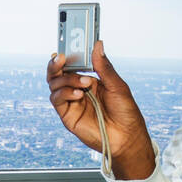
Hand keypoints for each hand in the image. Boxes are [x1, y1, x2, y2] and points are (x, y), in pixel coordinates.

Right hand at [46, 40, 155, 178]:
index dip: (67, 55)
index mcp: (90, 80)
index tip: (67, 45)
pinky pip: (56, 100)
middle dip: (56, 64)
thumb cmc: (126, 112)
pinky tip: (78, 94)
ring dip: (66, 79)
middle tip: (62, 57)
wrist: (126, 137)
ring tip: (84, 83)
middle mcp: (77, 89)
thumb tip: (98, 44)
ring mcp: (71, 102)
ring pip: (54, 85)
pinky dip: (64, 93)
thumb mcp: (117, 85)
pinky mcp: (67, 116)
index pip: (72, 64)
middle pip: (57, 73)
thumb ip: (104, 66)